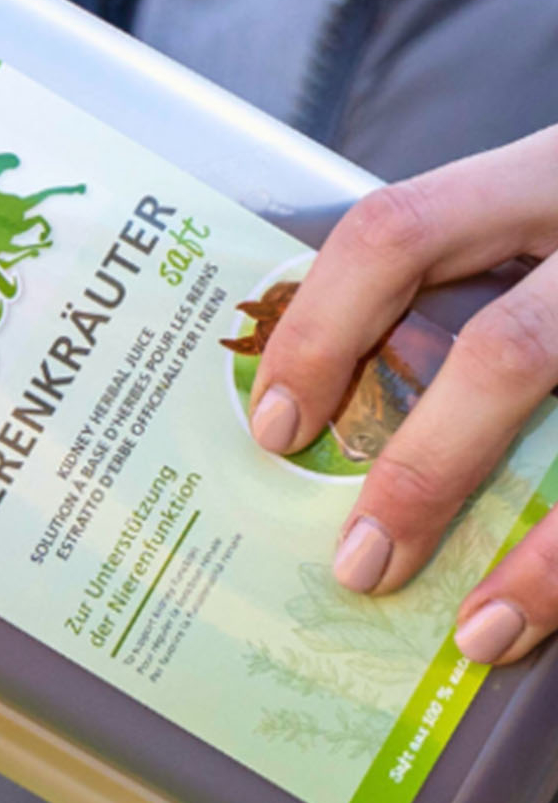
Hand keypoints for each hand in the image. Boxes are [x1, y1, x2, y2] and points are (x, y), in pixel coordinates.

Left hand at [248, 125, 557, 661]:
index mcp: (553, 169)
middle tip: (360, 564)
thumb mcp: (552, 215)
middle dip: (424, 474)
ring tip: (479, 633)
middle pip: (509, 353)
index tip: (273, 426)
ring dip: (544, 561)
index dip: (321, 332)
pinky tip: (552, 616)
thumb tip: (348, 418)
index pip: (400, 230)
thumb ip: (482, 278)